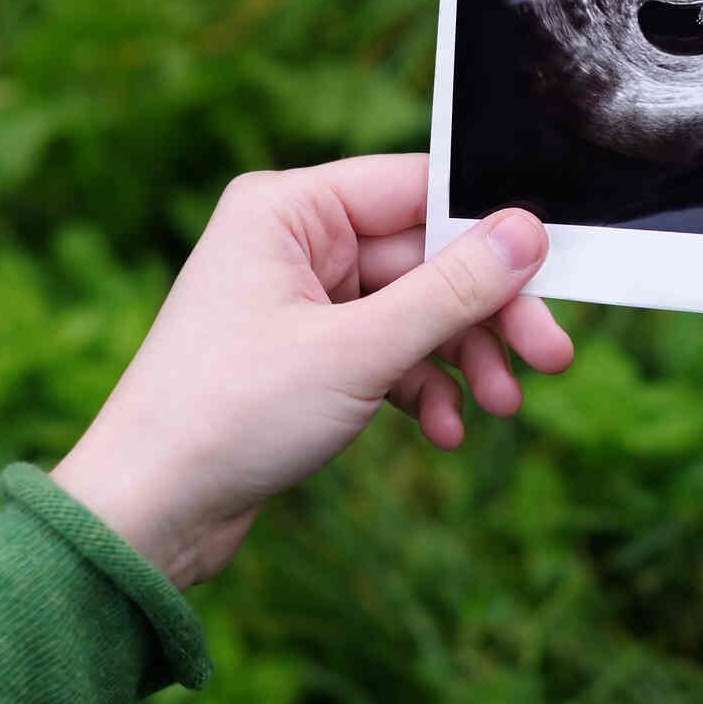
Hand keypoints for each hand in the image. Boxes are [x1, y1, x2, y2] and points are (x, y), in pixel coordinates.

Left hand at [51, 154, 571, 587]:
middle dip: (487, 314)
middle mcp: (297, 243)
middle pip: (425, 259)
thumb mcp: (356, 350)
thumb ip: (449, 291)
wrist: (152, 513)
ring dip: (462, 358)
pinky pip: (388, 353)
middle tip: (550, 355)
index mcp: (290, 210)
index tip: (551, 268)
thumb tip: (526, 234)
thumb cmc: (227, 416)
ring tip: (501, 405)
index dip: (488, 227)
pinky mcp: (311, 352)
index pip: (415, 190)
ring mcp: (305, 300)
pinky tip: (444, 431)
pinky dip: (421, 387)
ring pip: (414, 311)